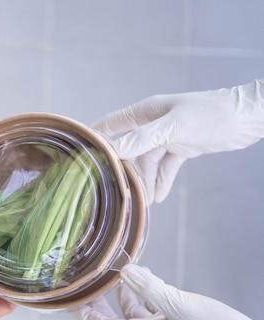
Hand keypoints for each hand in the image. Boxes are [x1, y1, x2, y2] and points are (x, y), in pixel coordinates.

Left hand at [75, 264, 263, 319]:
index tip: (67, 297)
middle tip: (85, 280)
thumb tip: (123, 271)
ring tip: (119, 267)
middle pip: (111, 316)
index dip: (82, 312)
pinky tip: (145, 273)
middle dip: (98, 298)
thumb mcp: (178, 305)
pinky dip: (144, 288)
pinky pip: (150, 303)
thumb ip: (149, 288)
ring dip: (124, 288)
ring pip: (132, 307)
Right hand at [92, 79, 263, 202]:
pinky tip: (156, 196)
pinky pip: (164, 167)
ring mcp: (167, 137)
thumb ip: (143, 139)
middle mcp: (152, 124)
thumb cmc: (212, 114)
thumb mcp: (174, 127)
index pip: (111, 124)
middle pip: (128, 149)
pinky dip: (160, 180)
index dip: (94, 137)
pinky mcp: (181, 147)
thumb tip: (113, 151)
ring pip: (147, 162)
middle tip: (114, 189)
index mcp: (146, 112)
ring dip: (144, 180)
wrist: (249, 117)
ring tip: (140, 201)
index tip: (79, 153)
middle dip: (122, 169)